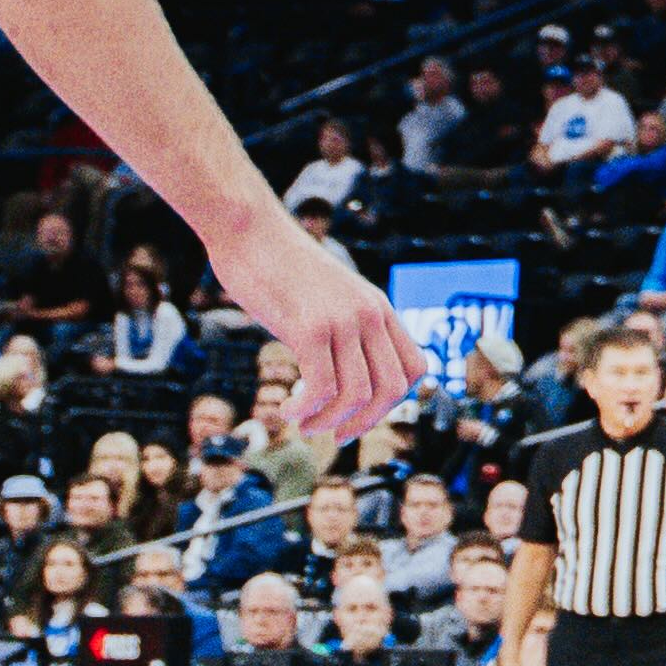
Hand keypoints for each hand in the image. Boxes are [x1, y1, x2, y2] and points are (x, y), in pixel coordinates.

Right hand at [208, 213, 418, 441]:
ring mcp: (342, 320)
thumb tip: (341, 362)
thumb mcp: (328, 294)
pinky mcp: (309, 327)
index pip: (414, 369)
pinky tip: (286, 412)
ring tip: (304, 424)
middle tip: (334, 434)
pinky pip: (321, 387)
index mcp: (379, 307)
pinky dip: (305, 410)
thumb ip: (343, 323)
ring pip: (358, 395)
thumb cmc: (280, 265)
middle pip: (393, 389)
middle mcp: (369, 314)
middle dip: (365, 422)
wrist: (250, 230)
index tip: (359, 413)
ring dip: (329, 421)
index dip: (393, 402)